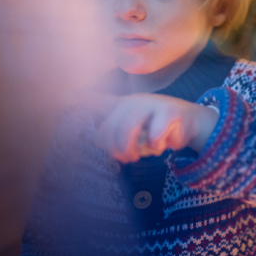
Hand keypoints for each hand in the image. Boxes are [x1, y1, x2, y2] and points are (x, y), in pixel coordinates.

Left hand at [86, 93, 218, 162]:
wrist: (192, 122)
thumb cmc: (158, 126)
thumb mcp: (134, 126)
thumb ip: (114, 130)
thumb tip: (91, 132)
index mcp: (123, 105)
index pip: (97, 102)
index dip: (78, 100)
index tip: (63, 97)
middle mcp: (135, 102)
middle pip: (109, 128)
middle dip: (114, 149)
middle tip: (125, 158)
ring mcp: (153, 105)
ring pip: (127, 129)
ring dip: (129, 149)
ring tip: (136, 156)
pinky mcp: (170, 112)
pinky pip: (154, 136)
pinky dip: (155, 147)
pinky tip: (160, 146)